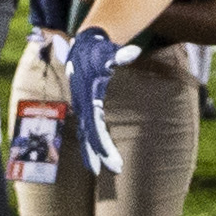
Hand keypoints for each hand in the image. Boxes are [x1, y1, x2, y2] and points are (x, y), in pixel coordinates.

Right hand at [60, 27, 141, 174]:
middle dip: (101, 153)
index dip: (102, 143)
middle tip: (116, 169)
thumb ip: (120, 55)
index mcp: (87, 97)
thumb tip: (133, 51)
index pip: (94, 126)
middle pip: (90, 135)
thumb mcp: (108, 51)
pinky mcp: (85, 108)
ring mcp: (82, 107)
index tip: (111, 158)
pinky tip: (98, 157)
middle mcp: (82, 105)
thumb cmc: (98, 50)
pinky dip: (92, 144)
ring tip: (110, 168)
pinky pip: (87, 130)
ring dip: (95, 153)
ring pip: (87, 135)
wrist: (82, 46)